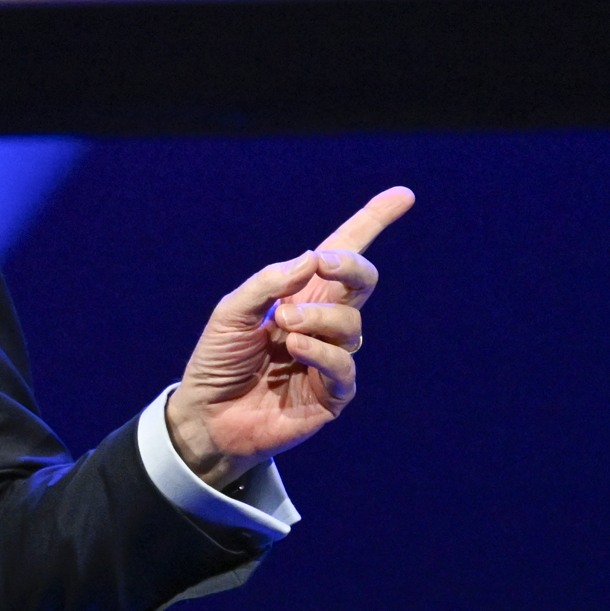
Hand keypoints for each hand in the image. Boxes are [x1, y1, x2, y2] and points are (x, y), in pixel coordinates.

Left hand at [166, 187, 414, 488]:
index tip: (403, 195)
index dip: (372, 223)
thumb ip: (268, 283)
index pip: (340, 254)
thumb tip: (311, 258)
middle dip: (351, 265)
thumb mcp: (231, 312)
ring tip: (285, 326)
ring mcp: (330, 357)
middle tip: (326, 263)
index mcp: (299, 294)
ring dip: (319, 318)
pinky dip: (321, 352)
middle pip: (361, 282)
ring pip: (351, 325)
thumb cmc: (218, 360)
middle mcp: (321, 322)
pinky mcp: (332, 395)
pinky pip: (344, 366)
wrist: (206, 415)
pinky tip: (294, 348)